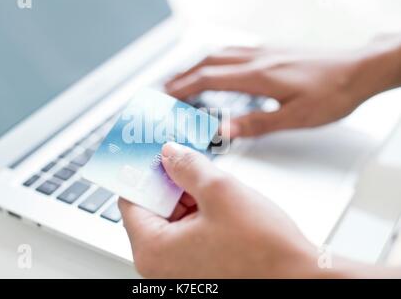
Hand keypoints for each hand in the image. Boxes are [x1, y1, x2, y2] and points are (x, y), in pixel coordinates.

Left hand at [118, 142, 316, 277]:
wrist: (299, 279)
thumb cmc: (264, 250)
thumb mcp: (221, 191)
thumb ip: (188, 166)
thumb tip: (170, 153)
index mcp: (154, 250)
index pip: (130, 199)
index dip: (142, 171)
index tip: (153, 152)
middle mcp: (161, 264)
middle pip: (150, 208)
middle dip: (168, 180)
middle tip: (183, 157)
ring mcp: (179, 267)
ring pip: (170, 218)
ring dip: (185, 194)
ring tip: (205, 178)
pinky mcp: (197, 266)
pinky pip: (186, 231)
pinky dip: (196, 211)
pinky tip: (214, 198)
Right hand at [166, 43, 399, 137]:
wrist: (359, 69)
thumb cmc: (332, 93)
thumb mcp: (294, 118)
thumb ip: (256, 124)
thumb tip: (223, 130)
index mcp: (258, 76)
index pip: (208, 80)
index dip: (183, 88)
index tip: (166, 97)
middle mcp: (256, 59)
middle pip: (207, 63)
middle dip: (182, 76)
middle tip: (165, 89)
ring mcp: (263, 52)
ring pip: (219, 55)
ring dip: (196, 66)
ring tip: (184, 79)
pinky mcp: (272, 51)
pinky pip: (233, 52)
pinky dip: (215, 60)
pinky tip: (217, 68)